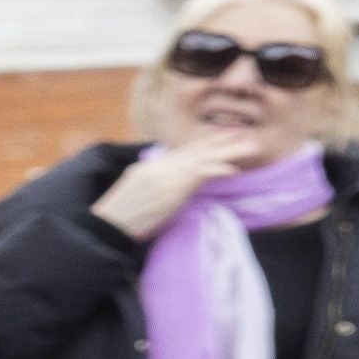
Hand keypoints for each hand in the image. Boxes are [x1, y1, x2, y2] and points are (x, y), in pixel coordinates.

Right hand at [98, 123, 265, 237]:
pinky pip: (197, 176)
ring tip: (250, 147)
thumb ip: (156, 181)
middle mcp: (160, 166)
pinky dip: (216, 170)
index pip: (184, 151)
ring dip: (228, 152)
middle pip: (196, 149)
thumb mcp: (137, 192)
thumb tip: (173, 183)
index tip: (224, 136)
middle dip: (222, 141)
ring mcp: (165, 176)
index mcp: (152, 166)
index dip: (206, 143)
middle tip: (245, 134)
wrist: (107, 224)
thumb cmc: (121, 215)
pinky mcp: (170, 189)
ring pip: (202, 158)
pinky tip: (232, 170)